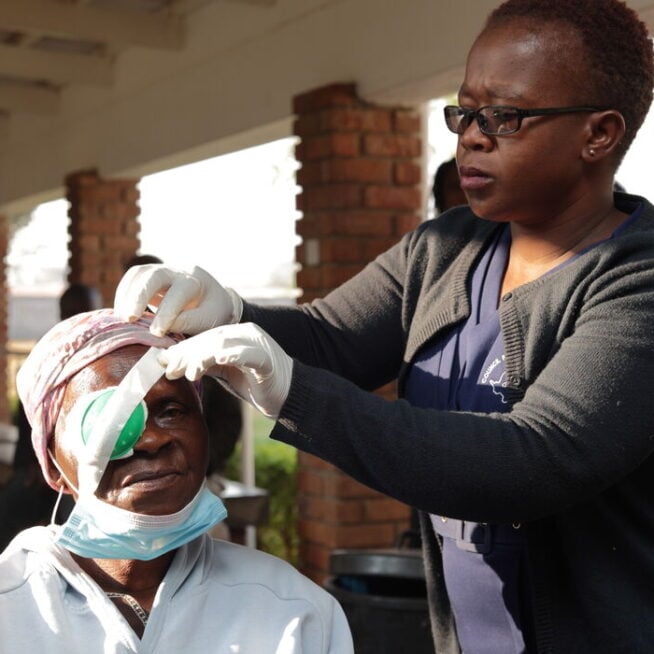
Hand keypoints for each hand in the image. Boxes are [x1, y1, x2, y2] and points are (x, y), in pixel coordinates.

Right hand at [114, 264, 242, 335]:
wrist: (214, 300)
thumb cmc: (213, 312)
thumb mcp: (209, 320)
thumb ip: (187, 323)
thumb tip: (158, 329)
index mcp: (197, 282)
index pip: (179, 292)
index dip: (166, 312)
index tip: (156, 332)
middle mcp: (178, 272)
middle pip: (154, 274)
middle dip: (139, 296)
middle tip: (129, 318)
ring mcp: (162, 272)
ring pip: (139, 273)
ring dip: (127, 295)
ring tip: (122, 318)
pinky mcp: (150, 279)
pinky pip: (132, 279)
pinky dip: (123, 294)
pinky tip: (121, 313)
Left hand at [158, 323, 292, 418]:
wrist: (289, 394)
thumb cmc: (255, 382)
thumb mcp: (224, 371)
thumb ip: (203, 364)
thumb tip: (170, 363)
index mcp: (235, 333)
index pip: (203, 338)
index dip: (182, 349)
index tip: (161, 362)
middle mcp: (246, 333)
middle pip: (210, 339)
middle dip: (187, 355)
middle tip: (168, 370)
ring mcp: (258, 344)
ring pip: (225, 344)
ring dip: (203, 357)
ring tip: (189, 372)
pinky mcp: (267, 360)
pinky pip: (250, 355)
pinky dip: (234, 355)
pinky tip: (219, 358)